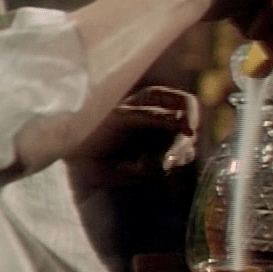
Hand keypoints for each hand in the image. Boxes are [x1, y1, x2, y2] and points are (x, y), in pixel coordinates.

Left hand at [68, 86, 199, 186]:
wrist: (79, 159)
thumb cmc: (96, 129)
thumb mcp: (122, 117)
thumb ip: (152, 117)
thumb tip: (180, 120)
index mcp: (157, 101)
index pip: (187, 104)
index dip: (192, 116)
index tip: (188, 133)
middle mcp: (164, 121)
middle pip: (190, 132)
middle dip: (179, 148)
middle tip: (168, 160)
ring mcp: (163, 143)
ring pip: (184, 154)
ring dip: (163, 160)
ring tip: (139, 163)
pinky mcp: (157, 164)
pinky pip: (165, 170)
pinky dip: (149, 170)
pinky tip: (129, 167)